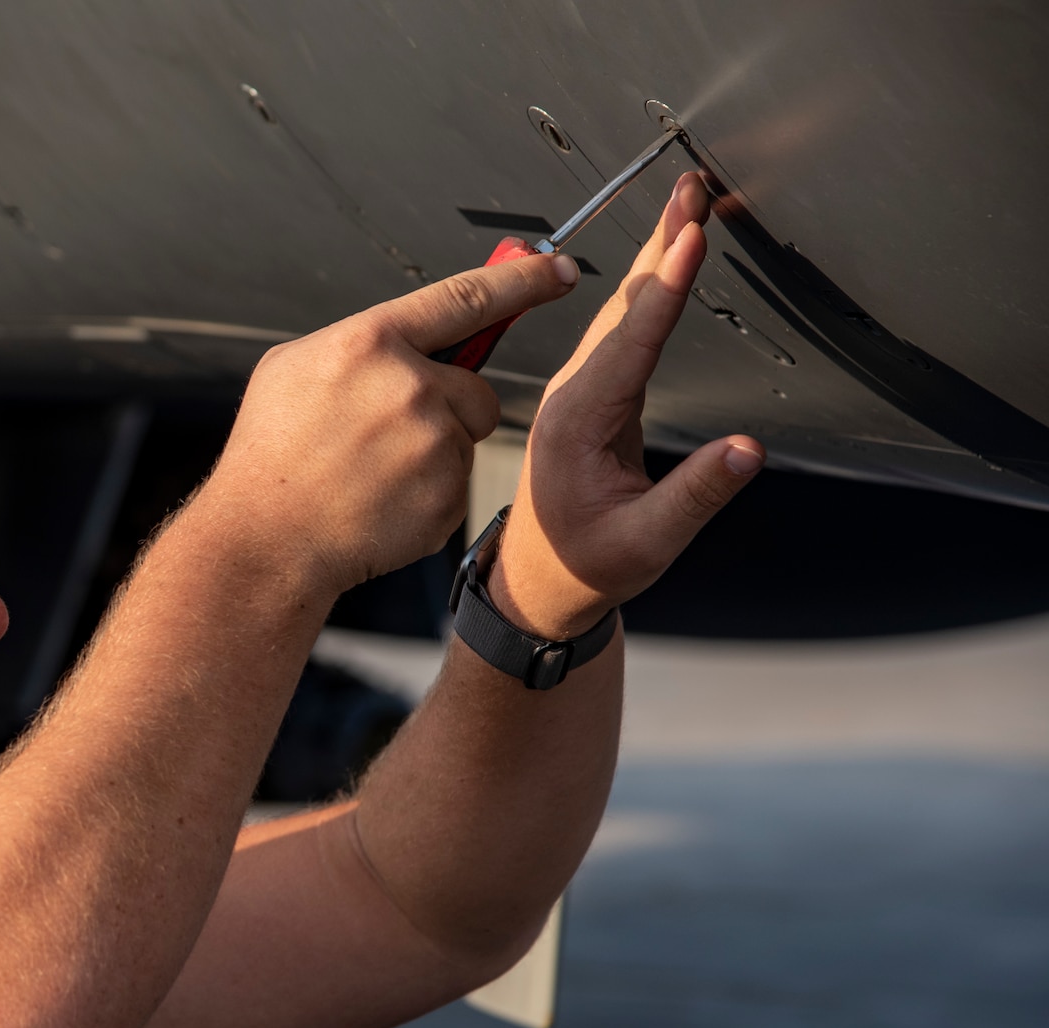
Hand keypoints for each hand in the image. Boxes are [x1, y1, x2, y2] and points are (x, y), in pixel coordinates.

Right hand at [203, 249, 581, 594]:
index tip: (560, 270)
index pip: (468, 296)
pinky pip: (456, 485)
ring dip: (435, 453)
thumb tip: (412, 333)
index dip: (523, 279)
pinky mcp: (445, 495)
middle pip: (477, 387)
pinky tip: (378, 504)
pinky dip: (426, 495)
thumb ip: (359, 342)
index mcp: (371, 342)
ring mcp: (432, 444)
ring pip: (466, 439)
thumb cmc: (269, 454)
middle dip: (451, 407)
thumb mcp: (292, 369)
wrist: (263, 539)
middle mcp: (410, 386)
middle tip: (392, 437)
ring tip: (372, 474)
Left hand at [493, 173, 764, 638]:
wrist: (537, 582)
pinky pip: (625, 328)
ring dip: (657, 253)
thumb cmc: (584, 566)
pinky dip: (651, 286)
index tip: (689, 237)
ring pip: (624, 311)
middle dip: (660, 243)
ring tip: (688, 203)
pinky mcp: (593, 394)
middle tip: (691, 187)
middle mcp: (572, 396)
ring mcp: (580, 391)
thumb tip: (748, 450)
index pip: (632, 343)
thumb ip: (696, 496)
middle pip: (625, 307)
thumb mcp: (646, 544)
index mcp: (578, 423)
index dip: (666, 288)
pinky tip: (670, 256)